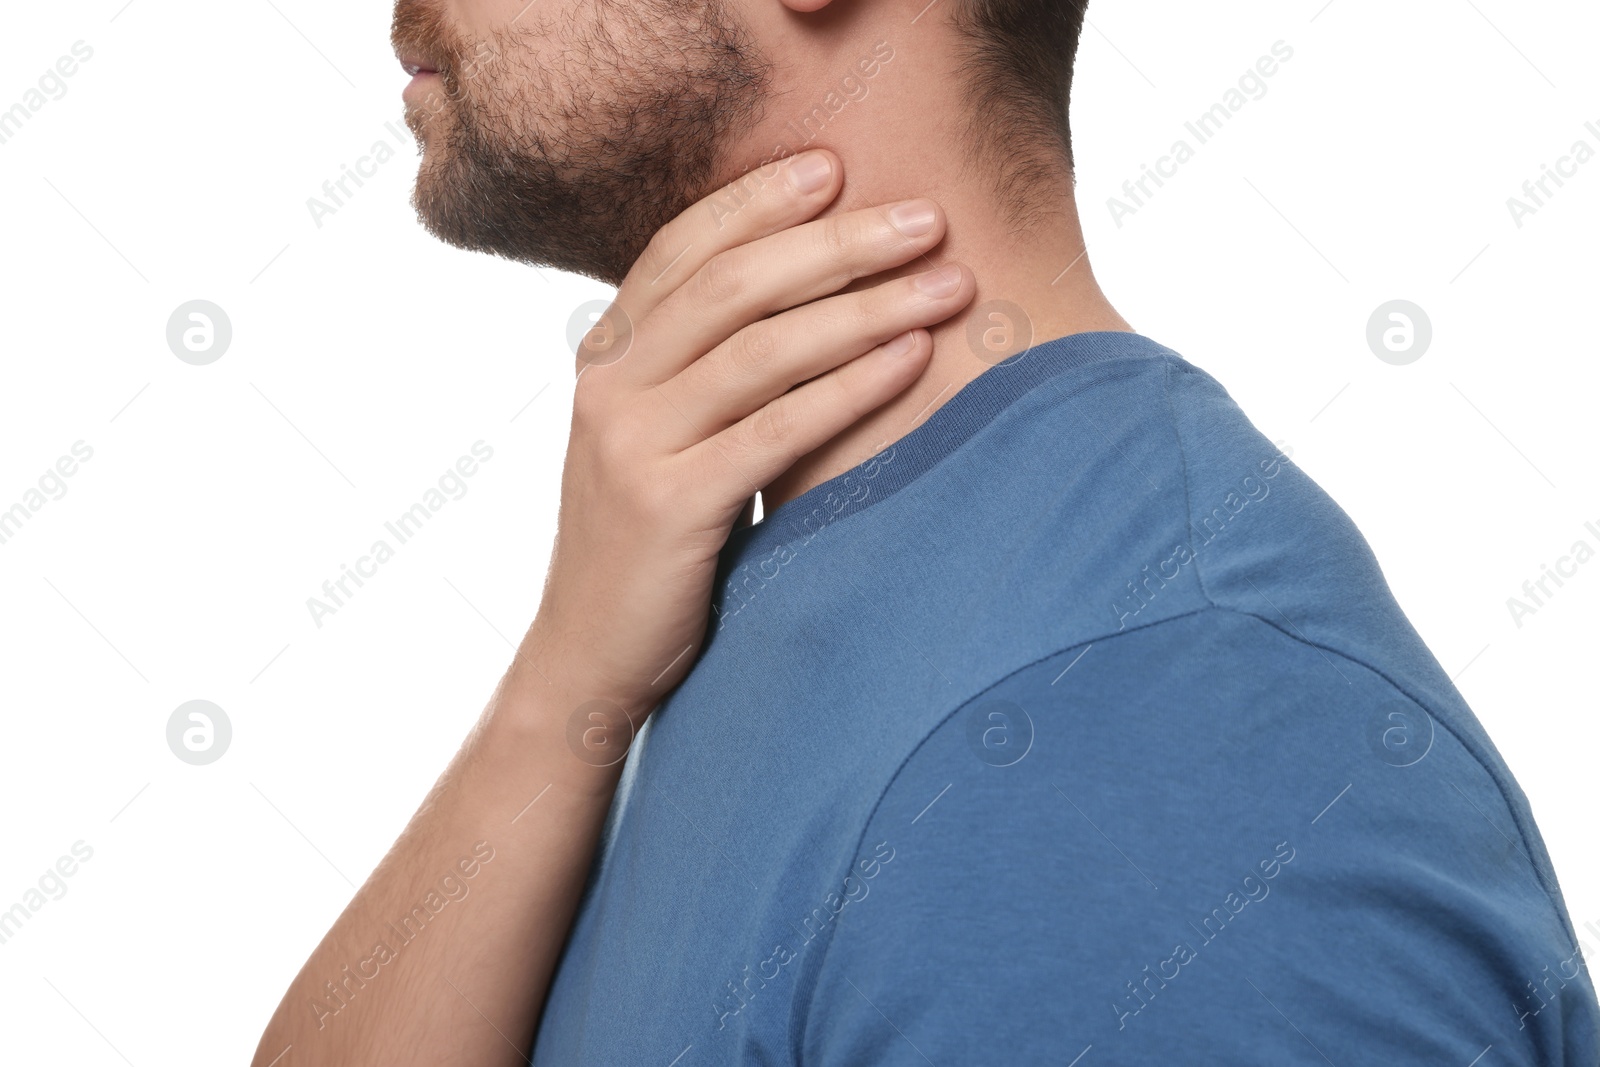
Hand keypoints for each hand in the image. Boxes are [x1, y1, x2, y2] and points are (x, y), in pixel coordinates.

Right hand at [519, 150, 972, 748]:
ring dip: (867, 307)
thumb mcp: (653, 436)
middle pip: (735, 285)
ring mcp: (632, 444)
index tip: (836, 168)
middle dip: (839, 243)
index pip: (683, 249)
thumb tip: (801, 303)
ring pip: (763, 349)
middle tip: (927, 220)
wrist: (587, 657)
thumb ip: (697, 370)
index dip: (758, 200)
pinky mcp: (668, 505)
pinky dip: (851, 387)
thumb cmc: (647, 544)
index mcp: (605, 356)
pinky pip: (777, 428)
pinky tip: (911, 360)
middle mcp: (609, 386)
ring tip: (948, 284)